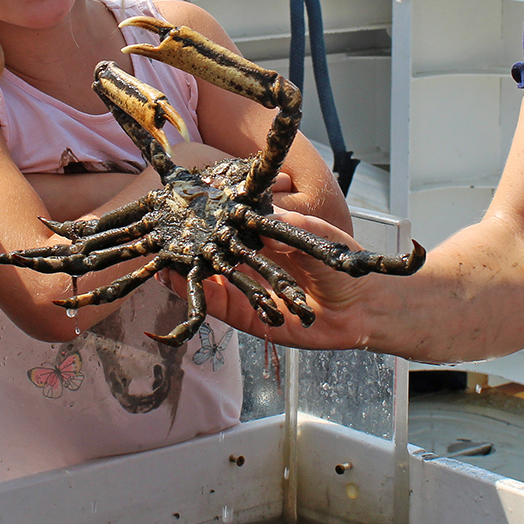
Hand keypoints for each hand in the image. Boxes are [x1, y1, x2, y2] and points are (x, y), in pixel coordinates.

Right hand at [170, 209, 378, 350]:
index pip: (228, 224)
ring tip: (161, 260)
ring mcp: (247, 289)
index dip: (206, 216)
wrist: (362, 307)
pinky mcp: (248, 317)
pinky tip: (180, 283)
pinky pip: (217, 306)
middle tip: (161, 235)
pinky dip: (197, 296)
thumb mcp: (320, 236)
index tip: (184, 206)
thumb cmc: (342, 264)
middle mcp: (250, 260)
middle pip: (210, 251)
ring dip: (182, 271)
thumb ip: (292, 230)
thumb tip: (263, 228)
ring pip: (206, 278)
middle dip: (185, 244)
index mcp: (264, 236)